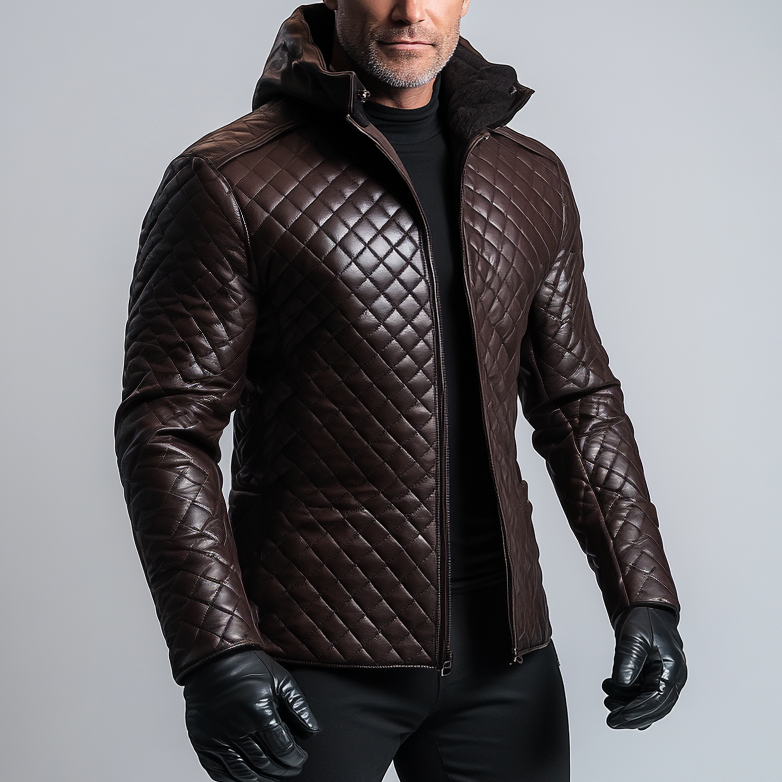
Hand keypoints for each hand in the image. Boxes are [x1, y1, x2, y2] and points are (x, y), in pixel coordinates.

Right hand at [183, 648, 320, 780]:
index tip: (300, 758)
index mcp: (260, 714)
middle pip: (265, 763)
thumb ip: (299, 707)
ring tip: (272, 778)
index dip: (295, 758)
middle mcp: (238, 730)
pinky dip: (234, 779)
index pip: (283, 749)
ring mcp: (218, 739)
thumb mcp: (281, 680)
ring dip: (260, 779)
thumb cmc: (249, 666)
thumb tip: (313, 731)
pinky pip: (219, 771)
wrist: (214, 659)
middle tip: (291, 769)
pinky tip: (246, 778)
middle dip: (282, 770)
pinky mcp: (203, 742)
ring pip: (243, 772)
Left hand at [602, 606, 686, 729]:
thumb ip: (628, 661)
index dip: (637, 711)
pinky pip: (643, 694)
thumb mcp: (633, 637)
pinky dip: (628, 697)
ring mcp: (662, 677)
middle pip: (655, 708)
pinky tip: (613, 692)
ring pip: (648, 703)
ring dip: (628, 705)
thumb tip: (623, 684)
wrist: (645, 607)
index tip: (619, 717)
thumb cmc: (645, 618)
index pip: (657, 700)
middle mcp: (671, 677)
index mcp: (673, 669)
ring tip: (607, 697)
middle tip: (612, 718)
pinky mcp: (652, 676)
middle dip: (632, 715)